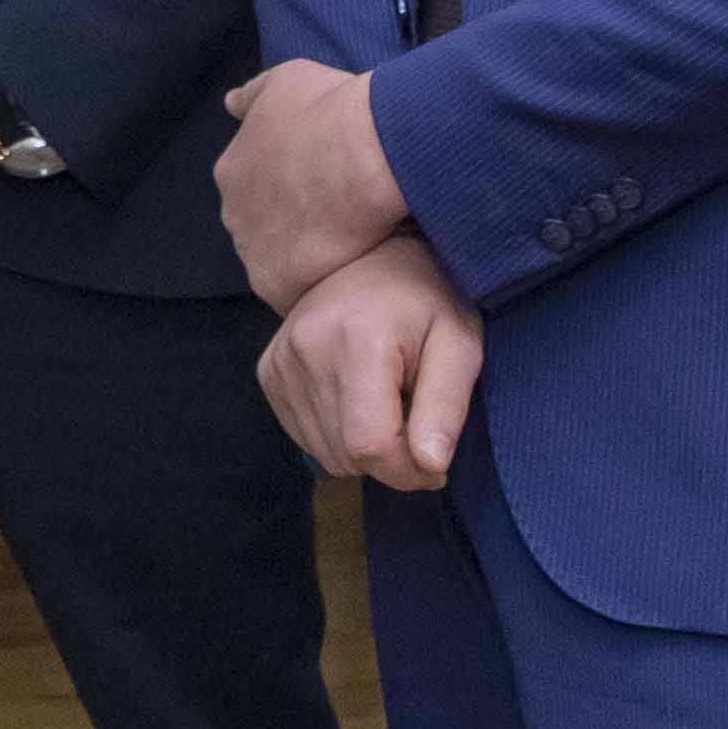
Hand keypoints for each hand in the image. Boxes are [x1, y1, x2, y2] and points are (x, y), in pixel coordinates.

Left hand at [217, 63, 412, 308]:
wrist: (366, 150)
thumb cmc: (332, 108)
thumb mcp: (285, 82)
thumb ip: (252, 96)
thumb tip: (229, 103)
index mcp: (232, 170)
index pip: (257, 191)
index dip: (294, 190)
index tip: (327, 186)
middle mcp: (233, 214)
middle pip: (265, 230)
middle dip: (296, 227)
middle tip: (343, 218)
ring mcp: (252, 253)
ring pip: (280, 264)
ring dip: (309, 259)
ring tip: (354, 248)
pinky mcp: (277, 285)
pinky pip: (297, 294)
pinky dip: (321, 286)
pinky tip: (351, 272)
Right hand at [257, 236, 486, 487]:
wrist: (377, 257)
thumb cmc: (428, 300)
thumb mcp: (459, 346)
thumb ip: (447, 407)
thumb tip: (432, 466)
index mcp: (358, 338)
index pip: (371, 445)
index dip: (408, 471)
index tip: (436, 462)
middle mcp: (306, 348)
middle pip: (347, 455)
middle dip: (391, 459)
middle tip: (417, 421)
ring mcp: (280, 360)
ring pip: (327, 454)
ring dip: (364, 447)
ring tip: (387, 402)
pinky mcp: (268, 370)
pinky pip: (305, 437)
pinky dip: (338, 434)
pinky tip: (358, 397)